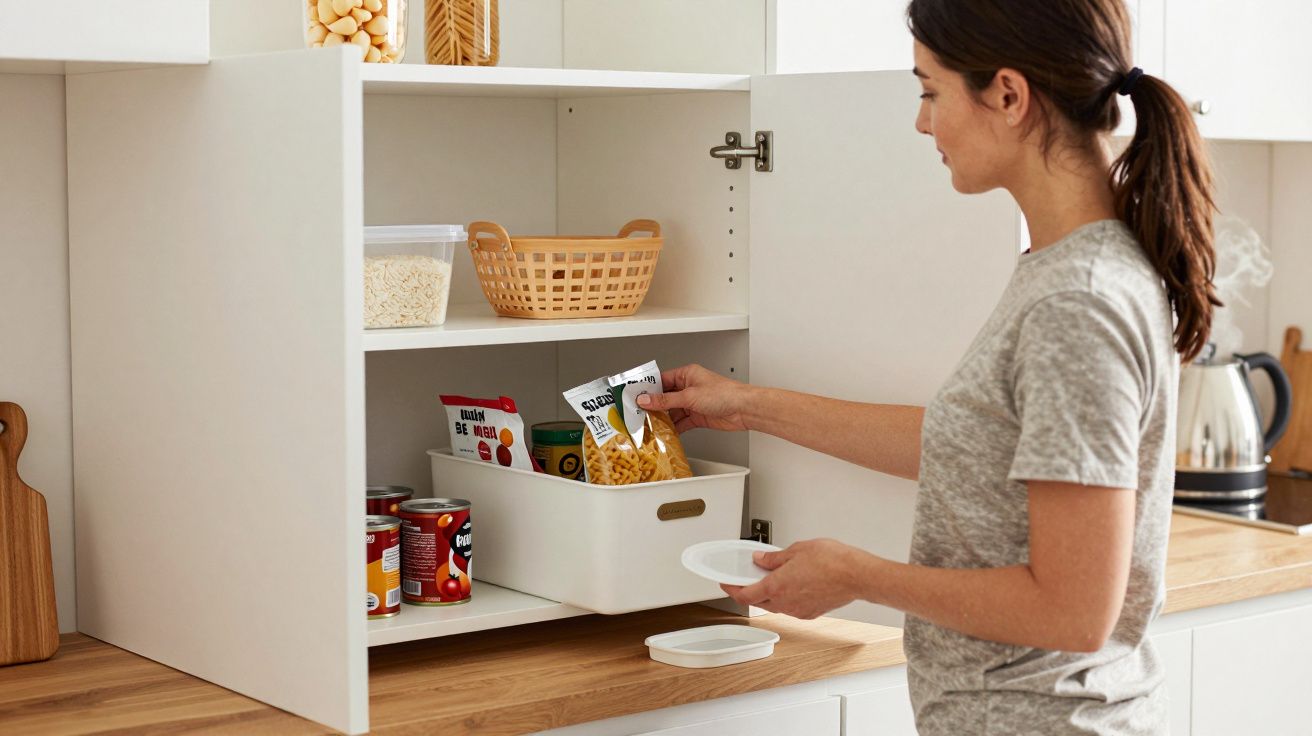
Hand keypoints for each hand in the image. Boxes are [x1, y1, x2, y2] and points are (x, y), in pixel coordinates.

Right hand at [635, 364, 753, 432]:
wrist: (744, 409)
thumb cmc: (724, 394)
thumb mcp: (689, 396)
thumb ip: (666, 400)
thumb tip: (646, 399)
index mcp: (687, 374)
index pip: (661, 380)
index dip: (648, 388)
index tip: (634, 395)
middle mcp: (689, 387)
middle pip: (665, 397)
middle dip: (653, 406)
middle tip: (638, 413)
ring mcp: (693, 403)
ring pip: (672, 411)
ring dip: (663, 419)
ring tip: (649, 425)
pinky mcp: (698, 416)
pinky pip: (681, 422)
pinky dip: (674, 428)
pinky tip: (665, 432)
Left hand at [721, 539, 872, 619]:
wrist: (857, 575)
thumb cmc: (832, 561)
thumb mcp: (797, 550)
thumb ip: (774, 558)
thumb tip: (761, 560)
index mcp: (776, 587)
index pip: (745, 595)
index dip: (732, 590)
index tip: (726, 584)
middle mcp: (785, 603)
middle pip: (758, 602)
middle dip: (749, 592)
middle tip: (746, 580)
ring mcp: (798, 610)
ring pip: (775, 606)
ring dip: (768, 595)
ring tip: (771, 580)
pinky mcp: (811, 613)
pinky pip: (791, 608)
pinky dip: (785, 598)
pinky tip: (791, 586)